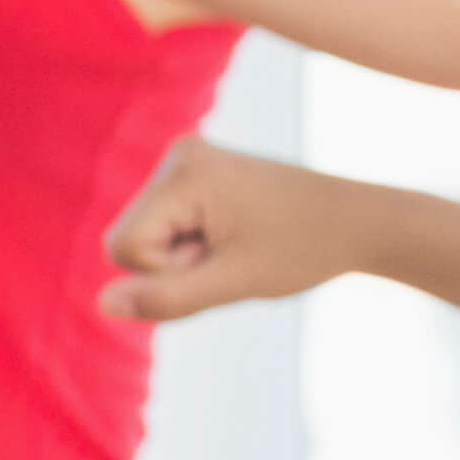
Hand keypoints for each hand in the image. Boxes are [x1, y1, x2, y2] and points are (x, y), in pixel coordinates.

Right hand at [98, 135, 348, 326]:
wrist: (358, 220)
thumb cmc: (303, 248)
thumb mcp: (232, 282)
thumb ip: (165, 297)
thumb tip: (101, 304)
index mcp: (184, 172)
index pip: (122, 247)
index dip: (165, 273)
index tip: (220, 260)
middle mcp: (179, 155)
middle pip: (129, 238)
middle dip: (174, 263)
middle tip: (233, 254)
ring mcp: (188, 159)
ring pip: (145, 235)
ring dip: (185, 256)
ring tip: (238, 245)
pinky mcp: (198, 171)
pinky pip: (165, 224)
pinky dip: (194, 243)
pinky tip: (235, 237)